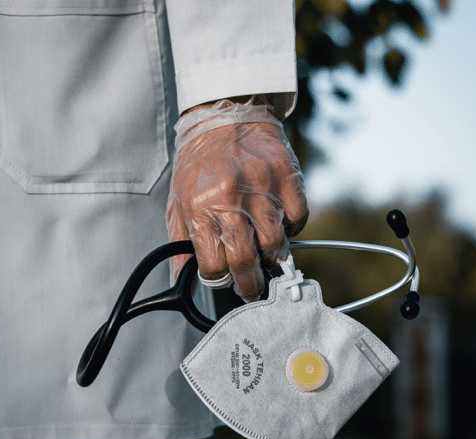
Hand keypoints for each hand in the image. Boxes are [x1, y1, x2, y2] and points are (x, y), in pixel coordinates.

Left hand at [166, 101, 307, 300]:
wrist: (224, 114)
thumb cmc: (200, 164)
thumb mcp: (178, 203)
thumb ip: (180, 246)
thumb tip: (182, 285)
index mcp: (200, 207)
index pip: (214, 265)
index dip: (220, 279)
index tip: (225, 280)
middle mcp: (231, 198)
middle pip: (246, 261)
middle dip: (249, 284)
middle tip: (251, 288)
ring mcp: (263, 188)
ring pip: (276, 245)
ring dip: (271, 258)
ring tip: (265, 255)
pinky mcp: (287, 178)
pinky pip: (297, 220)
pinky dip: (291, 230)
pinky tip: (279, 225)